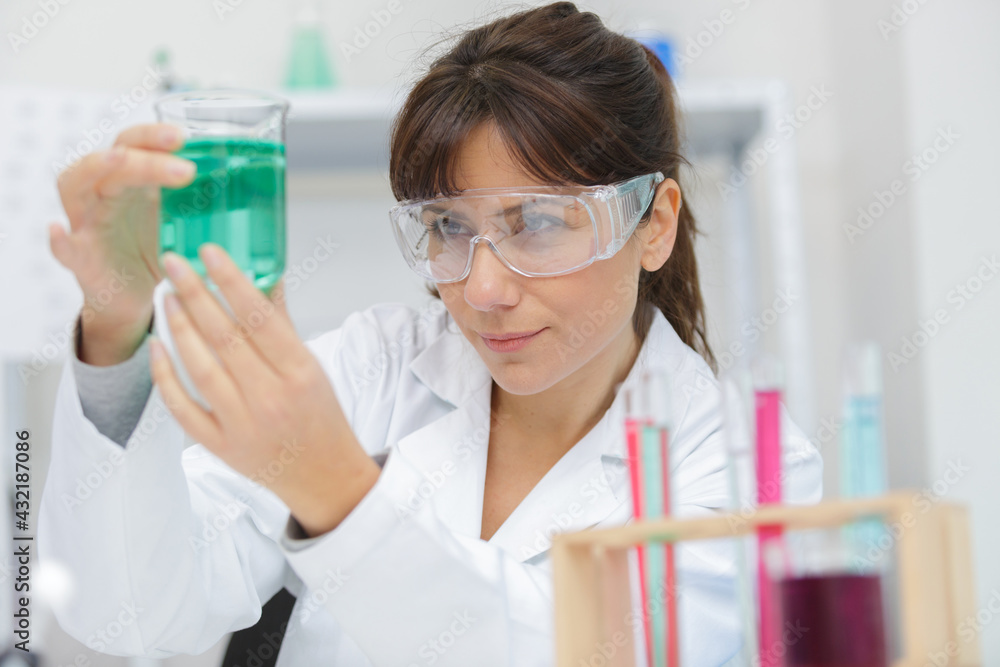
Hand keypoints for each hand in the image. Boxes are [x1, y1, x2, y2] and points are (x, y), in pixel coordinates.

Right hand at [49, 123, 196, 363]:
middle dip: (144, 156)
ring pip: (77, 186)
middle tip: (184, 168)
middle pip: (110, 159)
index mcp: (128, 179)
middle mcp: (102, 193)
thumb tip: (267, 182)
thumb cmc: (155, 248)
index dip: (154, 135)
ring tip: (119, 160)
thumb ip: (211, 199)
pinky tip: (60, 231)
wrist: (132, 297)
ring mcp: (86, 222)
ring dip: (99, 170)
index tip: (186, 137)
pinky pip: (65, 248)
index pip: (134, 142)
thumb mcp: (184, 219)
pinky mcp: (82, 259)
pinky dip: (59, 241)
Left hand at [149, 243, 379, 536]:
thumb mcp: (314, 367)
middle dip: (194, 294)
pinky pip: (183, 408)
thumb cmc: (321, 418)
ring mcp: (243, 424)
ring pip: (201, 368)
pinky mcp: (220, 446)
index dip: (232, 281)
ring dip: (179, 327)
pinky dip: (165, 377)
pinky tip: (157, 346)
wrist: (323, 476)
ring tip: (166, 296)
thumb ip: (284, 325)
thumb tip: (265, 278)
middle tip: (173, 263)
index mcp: (300, 373)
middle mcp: (271, 398)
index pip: (260, 317)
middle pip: (224, 337)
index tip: (210, 253)